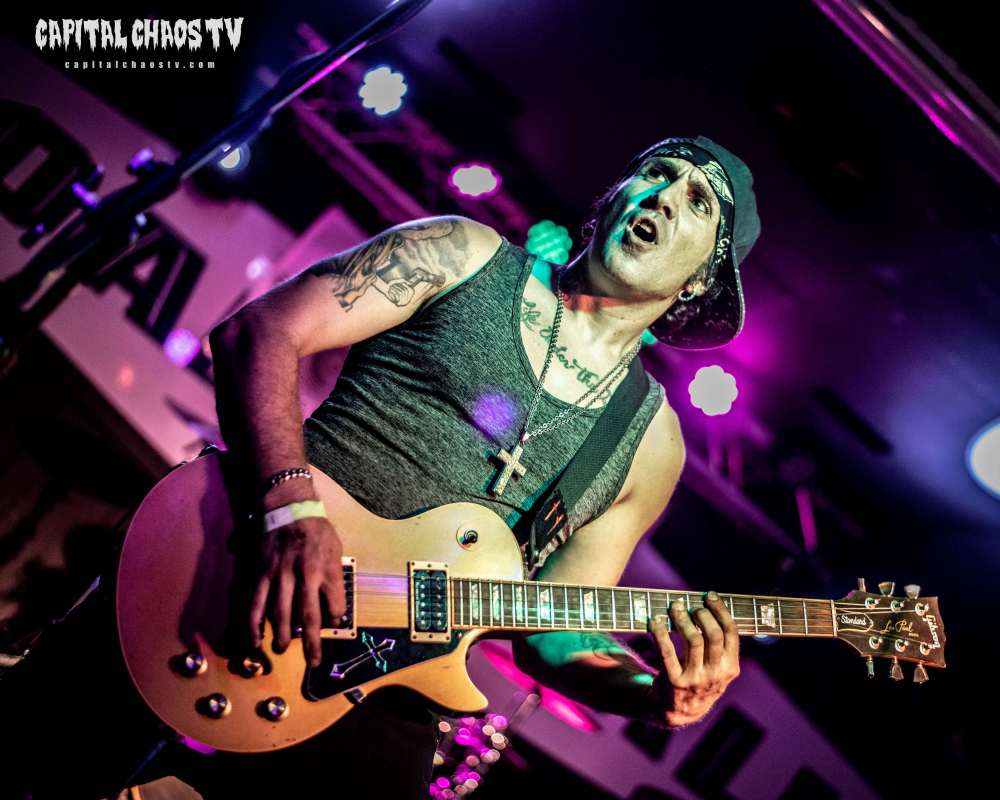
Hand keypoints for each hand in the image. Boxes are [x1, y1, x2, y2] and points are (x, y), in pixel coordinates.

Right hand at [249, 503, 346, 667]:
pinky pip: (255, 603)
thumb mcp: (336, 548)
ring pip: (279, 613)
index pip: (334, 602)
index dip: (335, 616)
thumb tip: (336, 608)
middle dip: (311, 642)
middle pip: (307, 615)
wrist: (288, 507)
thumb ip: (336, 577)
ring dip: (281, 636)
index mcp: (325, 568)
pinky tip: (255, 640)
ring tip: (282, 652)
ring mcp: (279, 576)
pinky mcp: (260, 575)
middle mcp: (302, 575)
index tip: (335, 623)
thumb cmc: (317, 529)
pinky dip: (254, 623)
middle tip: (313, 661)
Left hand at [648, 591, 740, 726]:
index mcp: (730, 667)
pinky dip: (660, 633)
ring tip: (674, 607)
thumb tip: (710, 604)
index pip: (731, 633)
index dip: (721, 611)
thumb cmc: (701, 677)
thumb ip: (719, 643)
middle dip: (702, 615)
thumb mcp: (718, 667)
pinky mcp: (674, 682)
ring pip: (693, 641)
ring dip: (682, 620)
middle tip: (691, 606)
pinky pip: (667, 652)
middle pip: (713, 635)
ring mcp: (696, 679)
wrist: (681, 710)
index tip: (710, 596)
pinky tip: (655, 621)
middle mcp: (716, 674)